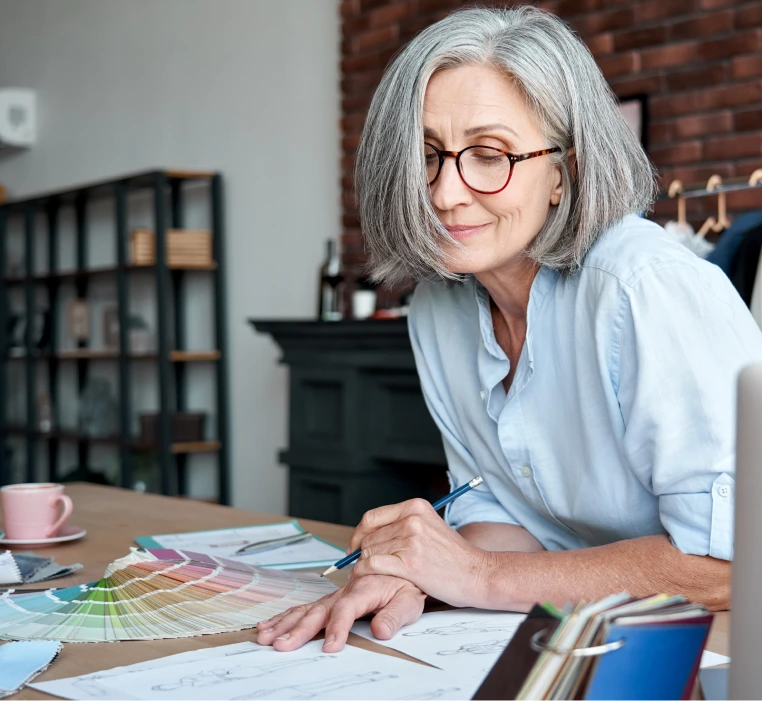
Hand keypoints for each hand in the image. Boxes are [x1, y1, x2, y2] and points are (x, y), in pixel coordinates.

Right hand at [256, 575, 424, 651]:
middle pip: (318, 610)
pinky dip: (287, 616)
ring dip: (285, 622)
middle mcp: (345, 590)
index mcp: (364, 588)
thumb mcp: (410, 600)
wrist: (406, 563)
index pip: (346, 609)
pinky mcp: (332, 599)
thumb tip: (380, 631)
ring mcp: (336, 595)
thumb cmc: (408, 583)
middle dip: (298, 628)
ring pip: (307, 608)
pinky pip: (307, 606)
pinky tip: (270, 624)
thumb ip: (395, 615)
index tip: (331, 647)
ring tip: (266, 636)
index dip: (338, 627)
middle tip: (281, 644)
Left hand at [349, 498, 490, 607]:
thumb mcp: (429, 527)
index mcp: (415, 507)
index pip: (372, 517)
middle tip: (363, 567)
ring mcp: (411, 540)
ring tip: (370, 576)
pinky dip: (364, 573)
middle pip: (369, 536)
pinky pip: (373, 565)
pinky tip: (368, 579)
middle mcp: (412, 519)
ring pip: (369, 551)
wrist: (477, 573)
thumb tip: (368, 535)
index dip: (358, 534)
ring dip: (364, 566)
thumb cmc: (453, 556)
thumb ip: (402, 525)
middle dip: (362, 554)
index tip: (354, 547)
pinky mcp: (409, 563)